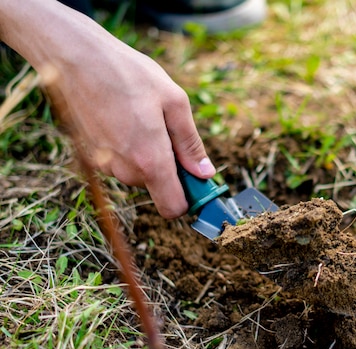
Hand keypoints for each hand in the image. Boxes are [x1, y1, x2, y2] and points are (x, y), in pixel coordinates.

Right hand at [0, 0, 214, 217]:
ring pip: (137, 174)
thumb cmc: (128, 74)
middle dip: (168, 166)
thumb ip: (190, 143)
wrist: (74, 56)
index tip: (195, 181)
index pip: (172, 208)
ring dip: (147, 155)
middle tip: (166, 129)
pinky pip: (119, 162)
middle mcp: (125, 169)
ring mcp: (104, 164)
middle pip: (157, 187)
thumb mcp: (174, 102)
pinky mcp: (90, 155)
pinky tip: (123, 117)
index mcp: (150, 160)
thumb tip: (204, 173)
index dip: (188, 199)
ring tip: (142, 117)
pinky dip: (127, 147)